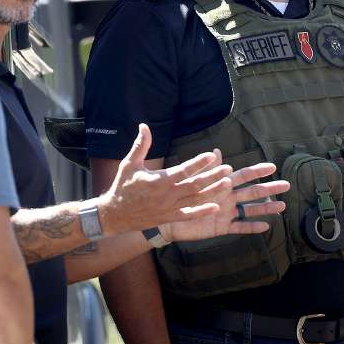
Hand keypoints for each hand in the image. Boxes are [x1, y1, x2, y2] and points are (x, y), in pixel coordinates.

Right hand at [99, 123, 226, 233]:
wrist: (115, 215)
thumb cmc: (122, 186)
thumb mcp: (129, 164)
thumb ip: (140, 145)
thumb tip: (144, 126)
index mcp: (159, 180)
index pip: (183, 170)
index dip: (198, 163)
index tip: (212, 155)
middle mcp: (167, 195)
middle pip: (195, 185)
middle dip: (213, 176)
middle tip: (228, 169)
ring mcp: (169, 208)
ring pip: (196, 199)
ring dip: (213, 192)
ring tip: (228, 183)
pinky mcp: (169, 218)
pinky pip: (189, 215)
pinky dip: (202, 212)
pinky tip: (216, 207)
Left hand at [163, 162, 289, 241]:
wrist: (168, 217)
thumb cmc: (180, 195)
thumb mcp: (193, 180)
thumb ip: (206, 168)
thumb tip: (216, 150)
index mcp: (222, 184)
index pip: (243, 176)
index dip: (257, 171)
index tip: (272, 167)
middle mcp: (228, 198)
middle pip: (253, 192)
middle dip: (269, 188)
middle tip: (286, 185)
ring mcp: (227, 212)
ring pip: (250, 210)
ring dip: (266, 208)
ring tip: (282, 207)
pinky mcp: (222, 227)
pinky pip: (239, 227)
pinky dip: (252, 227)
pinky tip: (265, 226)